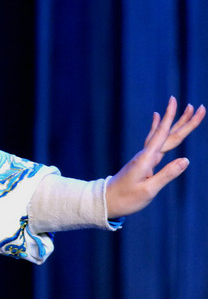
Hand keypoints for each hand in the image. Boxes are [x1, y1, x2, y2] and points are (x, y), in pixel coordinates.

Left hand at [105, 96, 204, 217]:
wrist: (107, 200)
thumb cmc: (127, 198)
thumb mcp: (148, 190)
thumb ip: (167, 174)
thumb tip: (186, 160)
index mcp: (147, 159)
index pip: (164, 135)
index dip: (172, 118)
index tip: (177, 102)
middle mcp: (146, 154)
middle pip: (168, 134)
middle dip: (182, 120)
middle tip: (195, 106)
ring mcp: (144, 156)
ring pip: (163, 136)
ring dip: (174, 123)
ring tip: (182, 109)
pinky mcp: (143, 160)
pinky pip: (154, 140)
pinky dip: (158, 128)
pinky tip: (157, 118)